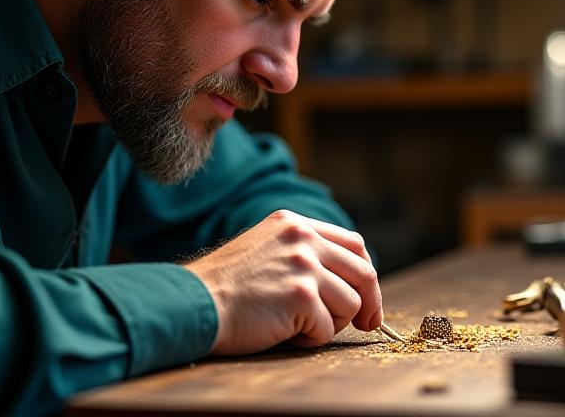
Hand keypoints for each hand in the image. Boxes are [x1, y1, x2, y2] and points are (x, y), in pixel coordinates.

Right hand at [185, 210, 382, 354]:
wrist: (194, 302)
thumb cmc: (225, 286)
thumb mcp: (265, 248)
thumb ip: (302, 253)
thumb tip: (345, 280)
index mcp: (295, 224)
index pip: (353, 243)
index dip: (364, 274)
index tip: (365, 296)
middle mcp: (302, 239)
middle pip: (363, 272)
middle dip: (369, 303)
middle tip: (367, 324)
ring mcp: (303, 266)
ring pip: (350, 304)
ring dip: (330, 323)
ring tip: (299, 327)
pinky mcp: (301, 296)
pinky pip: (327, 329)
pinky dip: (310, 340)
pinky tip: (284, 334)